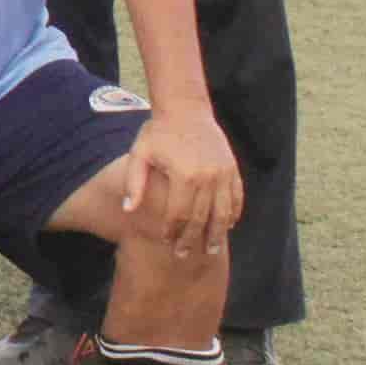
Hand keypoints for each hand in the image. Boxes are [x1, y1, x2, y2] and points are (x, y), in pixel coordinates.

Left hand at [119, 108, 243, 258]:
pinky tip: (228, 226)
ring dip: (217, 233)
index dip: (172, 230)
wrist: (186, 109)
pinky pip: (236, 197)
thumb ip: (135, 182)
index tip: (166, 242)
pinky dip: (233, 213)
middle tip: (186, 256)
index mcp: (184, 175)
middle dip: (193, 239)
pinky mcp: (232, 169)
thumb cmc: (158, 132)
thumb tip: (128, 210)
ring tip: (213, 250)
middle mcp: (208, 177)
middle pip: (201, 217)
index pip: (178, 213)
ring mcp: (223, 173)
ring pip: (223, 212)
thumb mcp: (140, 153)